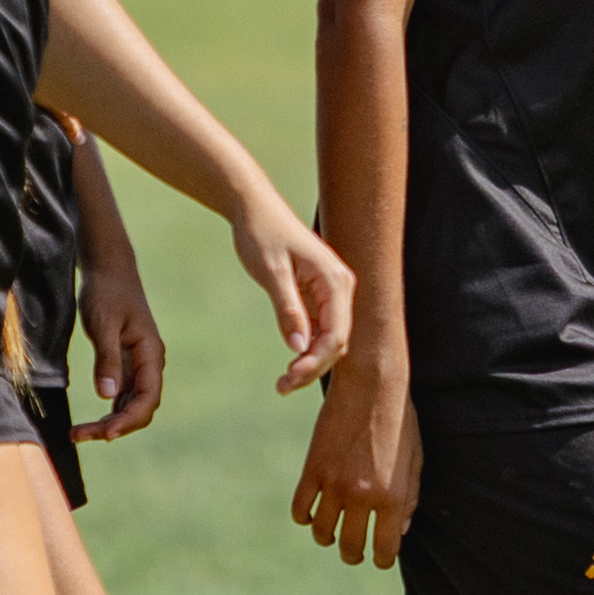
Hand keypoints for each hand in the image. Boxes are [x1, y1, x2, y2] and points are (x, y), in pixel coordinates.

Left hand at [76, 240, 168, 442]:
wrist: (109, 270)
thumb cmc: (107, 292)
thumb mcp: (104, 324)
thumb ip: (107, 359)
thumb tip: (106, 396)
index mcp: (150, 353)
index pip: (148, 397)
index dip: (129, 419)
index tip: (106, 434)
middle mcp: (149, 363)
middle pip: (140, 407)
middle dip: (115, 426)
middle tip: (81, 435)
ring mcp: (138, 365)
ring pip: (130, 405)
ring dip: (109, 422)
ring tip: (79, 433)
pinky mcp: (126, 364)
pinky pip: (122, 396)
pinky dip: (108, 411)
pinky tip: (89, 422)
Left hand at [229, 194, 350, 398]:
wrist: (253, 208)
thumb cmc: (262, 234)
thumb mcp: (271, 272)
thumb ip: (288, 309)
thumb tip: (298, 347)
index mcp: (335, 280)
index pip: (337, 334)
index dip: (316, 361)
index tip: (290, 377)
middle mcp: (340, 287)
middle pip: (336, 341)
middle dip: (313, 367)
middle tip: (282, 386)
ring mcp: (330, 292)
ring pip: (329, 338)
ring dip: (310, 361)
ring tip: (283, 382)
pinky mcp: (317, 295)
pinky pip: (319, 329)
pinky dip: (306, 348)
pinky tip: (289, 363)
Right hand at [290, 355, 419, 567]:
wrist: (371, 385)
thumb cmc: (400, 422)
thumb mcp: (415, 461)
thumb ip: (409, 499)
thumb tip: (399, 530)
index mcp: (392, 497)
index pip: (384, 548)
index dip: (381, 558)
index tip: (378, 557)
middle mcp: (362, 496)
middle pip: (350, 547)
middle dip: (353, 554)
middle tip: (354, 552)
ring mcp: (333, 484)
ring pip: (322, 532)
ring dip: (326, 538)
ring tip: (331, 534)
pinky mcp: (312, 469)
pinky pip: (300, 508)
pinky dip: (305, 517)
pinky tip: (312, 513)